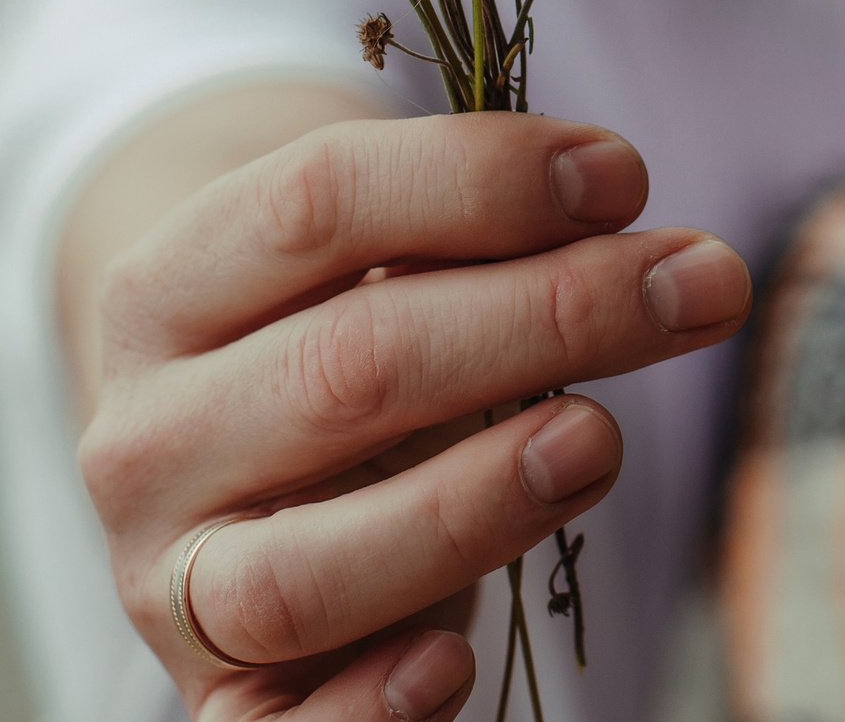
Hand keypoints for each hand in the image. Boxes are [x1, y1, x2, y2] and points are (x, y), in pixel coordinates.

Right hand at [79, 111, 752, 720]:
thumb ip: (477, 246)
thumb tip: (648, 248)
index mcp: (169, 288)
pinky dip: (368, 708)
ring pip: (306, 567)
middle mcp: (148, 435)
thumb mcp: (376, 273)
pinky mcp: (219, 702)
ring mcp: (169, 581)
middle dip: (549, 314)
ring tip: (601, 441)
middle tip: (696, 287)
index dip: (480, 179)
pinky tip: (454, 662)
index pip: (317, 201)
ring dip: (473, 504)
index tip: (623, 175)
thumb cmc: (339, 351)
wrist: (227, 486)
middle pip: (349, 366)